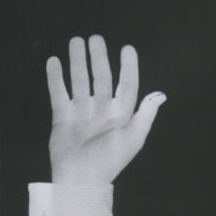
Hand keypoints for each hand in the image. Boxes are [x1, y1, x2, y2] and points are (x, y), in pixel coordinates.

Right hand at [46, 35, 165, 184]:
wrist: (81, 178)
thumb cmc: (110, 160)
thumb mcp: (133, 138)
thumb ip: (145, 115)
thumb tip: (160, 94)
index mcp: (122, 114)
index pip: (127, 84)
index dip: (128, 67)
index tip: (127, 48)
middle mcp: (102, 110)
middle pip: (101, 77)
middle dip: (99, 57)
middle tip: (95, 38)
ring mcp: (82, 112)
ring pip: (80, 80)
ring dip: (78, 61)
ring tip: (76, 41)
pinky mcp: (63, 116)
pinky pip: (59, 92)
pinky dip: (56, 77)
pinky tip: (55, 61)